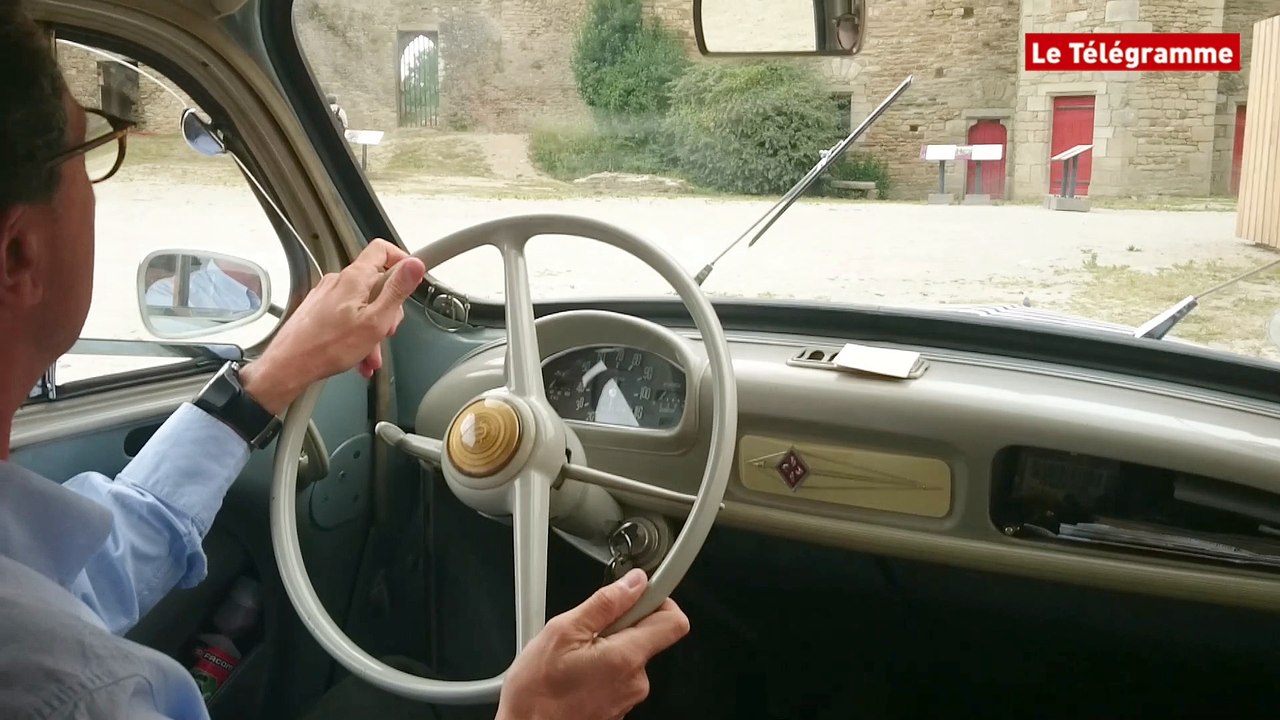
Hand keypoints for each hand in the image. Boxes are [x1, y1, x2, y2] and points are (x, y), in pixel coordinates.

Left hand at [240, 239, 425, 413]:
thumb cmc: (327, 347)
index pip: (383, 250)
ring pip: (362, 305)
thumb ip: (397, 291)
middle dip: (387, 309)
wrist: (289, 365)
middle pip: (376, 283)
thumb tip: (414, 265)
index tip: (411, 280)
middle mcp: (339, 281)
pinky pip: (347, 316)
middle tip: (387, 330)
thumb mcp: (375, 321)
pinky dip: (356, 333)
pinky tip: (358, 356)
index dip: (402, 260)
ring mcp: (327, 295)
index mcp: (355, 278)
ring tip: (371, 353)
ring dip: (372, 329)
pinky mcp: (319, 310)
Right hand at [496, 569, 689, 719]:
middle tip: (589, 629)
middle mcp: (635, 682)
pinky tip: (577, 673)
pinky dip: (602, 669)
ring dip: (608, 649)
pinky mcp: (617, 708)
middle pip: (648, 638)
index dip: (661, 600)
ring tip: (576, 655)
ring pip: (629, 657)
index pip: (674, 622)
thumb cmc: (536, 691)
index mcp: (626, 657)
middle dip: (622, 626)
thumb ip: (605, 603)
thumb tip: (633, 583)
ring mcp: (627, 698)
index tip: (642, 592)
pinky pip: (619, 677)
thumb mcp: (563, 631)